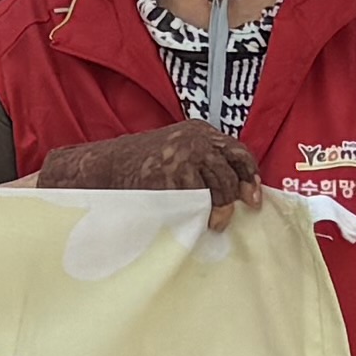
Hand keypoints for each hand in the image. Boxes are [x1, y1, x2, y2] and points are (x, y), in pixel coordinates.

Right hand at [29, 118, 264, 226]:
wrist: (101, 169)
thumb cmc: (137, 166)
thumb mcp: (174, 151)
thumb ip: (203, 159)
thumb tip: (236, 189)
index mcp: (198, 131)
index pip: (238, 151)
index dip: (250, 176)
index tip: (254, 199)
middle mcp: (195, 141)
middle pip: (230, 173)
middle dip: (234, 198)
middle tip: (230, 217)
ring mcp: (185, 158)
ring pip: (219, 190)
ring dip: (218, 211)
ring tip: (212, 224)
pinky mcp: (174, 177)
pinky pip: (199, 202)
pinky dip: (199, 215)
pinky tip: (191, 221)